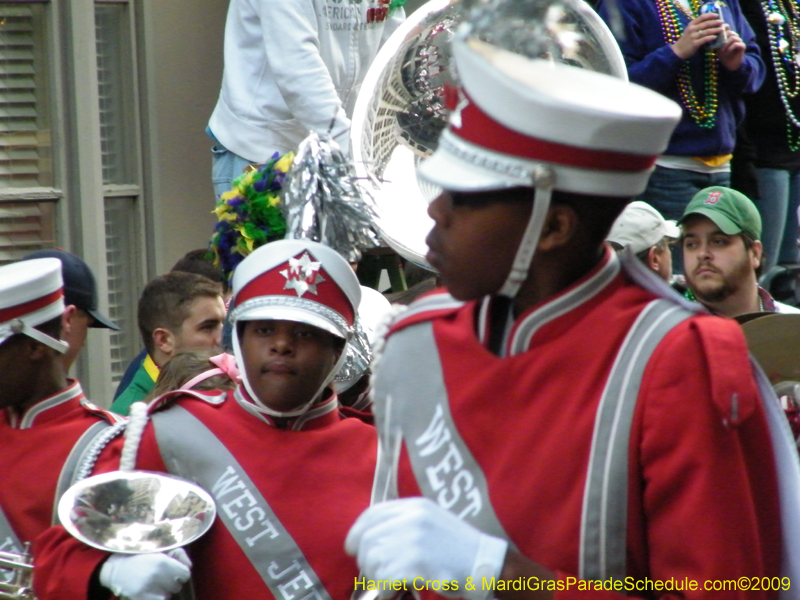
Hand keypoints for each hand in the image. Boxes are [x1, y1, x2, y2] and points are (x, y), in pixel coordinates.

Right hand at [99, 550, 191, 599]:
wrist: (116, 569)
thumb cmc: (142, 557)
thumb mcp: (160, 550)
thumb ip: (179, 554)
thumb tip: (189, 566)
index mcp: (163, 562)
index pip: (185, 574)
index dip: (181, 573)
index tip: (174, 572)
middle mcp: (156, 575)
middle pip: (177, 586)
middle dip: (172, 583)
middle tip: (161, 577)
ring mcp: (147, 588)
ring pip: (167, 596)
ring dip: (163, 592)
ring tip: (153, 584)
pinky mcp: (140, 598)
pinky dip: (156, 597)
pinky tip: (149, 591)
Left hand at [345, 498, 507, 599]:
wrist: (485, 564)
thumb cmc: (458, 547)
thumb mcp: (432, 520)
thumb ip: (405, 522)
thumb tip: (371, 536)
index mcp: (415, 505)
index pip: (372, 514)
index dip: (357, 532)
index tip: (353, 548)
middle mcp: (411, 518)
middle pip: (368, 538)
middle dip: (364, 559)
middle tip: (374, 572)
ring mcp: (413, 540)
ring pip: (372, 559)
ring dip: (375, 575)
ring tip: (389, 581)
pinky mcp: (415, 563)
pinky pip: (384, 578)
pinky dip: (384, 588)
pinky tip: (395, 590)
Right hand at [671, 12, 723, 58]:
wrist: (678, 51)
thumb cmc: (686, 40)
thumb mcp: (690, 31)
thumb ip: (697, 26)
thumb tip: (709, 23)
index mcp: (691, 24)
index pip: (702, 17)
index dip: (710, 15)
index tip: (717, 15)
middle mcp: (692, 29)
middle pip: (706, 24)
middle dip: (715, 22)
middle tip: (722, 22)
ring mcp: (693, 37)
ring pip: (707, 32)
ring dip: (715, 30)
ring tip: (721, 29)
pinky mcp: (694, 44)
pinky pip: (704, 39)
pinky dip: (711, 38)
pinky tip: (715, 37)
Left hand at [717, 27, 745, 69]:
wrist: (729, 64)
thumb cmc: (723, 55)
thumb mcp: (717, 47)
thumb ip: (715, 41)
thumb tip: (708, 36)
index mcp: (729, 35)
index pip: (727, 27)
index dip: (722, 28)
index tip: (715, 32)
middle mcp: (735, 36)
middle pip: (729, 32)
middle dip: (722, 39)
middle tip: (717, 46)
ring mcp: (739, 41)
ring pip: (733, 38)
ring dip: (726, 44)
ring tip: (721, 50)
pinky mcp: (742, 46)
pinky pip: (736, 44)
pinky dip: (730, 47)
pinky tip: (726, 51)